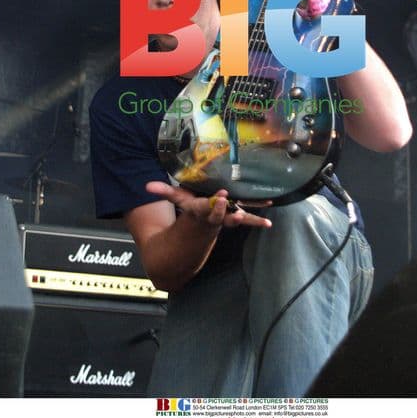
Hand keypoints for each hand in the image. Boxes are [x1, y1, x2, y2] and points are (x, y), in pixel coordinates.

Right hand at [146, 181, 271, 228]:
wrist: (198, 231)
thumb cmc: (190, 209)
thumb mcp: (178, 199)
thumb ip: (164, 191)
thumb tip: (147, 186)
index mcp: (200, 210)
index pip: (206, 207)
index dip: (214, 204)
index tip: (222, 196)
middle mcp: (214, 216)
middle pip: (221, 214)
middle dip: (226, 209)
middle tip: (231, 202)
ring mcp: (226, 219)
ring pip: (237, 219)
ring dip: (249, 219)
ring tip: (262, 220)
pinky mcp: (235, 219)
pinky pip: (247, 220)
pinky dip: (258, 221)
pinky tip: (269, 222)